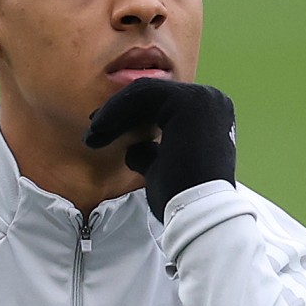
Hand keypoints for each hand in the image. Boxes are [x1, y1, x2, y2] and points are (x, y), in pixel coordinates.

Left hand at [84, 80, 236, 218]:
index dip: (128, 116)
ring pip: (145, 93)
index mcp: (209, 116)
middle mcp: (211, 100)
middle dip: (118, 111)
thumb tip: (134, 148)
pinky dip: (117, 109)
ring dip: (114, 111)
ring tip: (94, 134)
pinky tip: (99, 128)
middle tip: (94, 130)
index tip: (103, 133)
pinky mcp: (188, 100)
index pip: (161, 105)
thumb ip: (153, 151)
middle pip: (153, 96)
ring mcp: (202, 98)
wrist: (198, 212)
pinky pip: (142, 94)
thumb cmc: (183, 198)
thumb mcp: (165, 167)